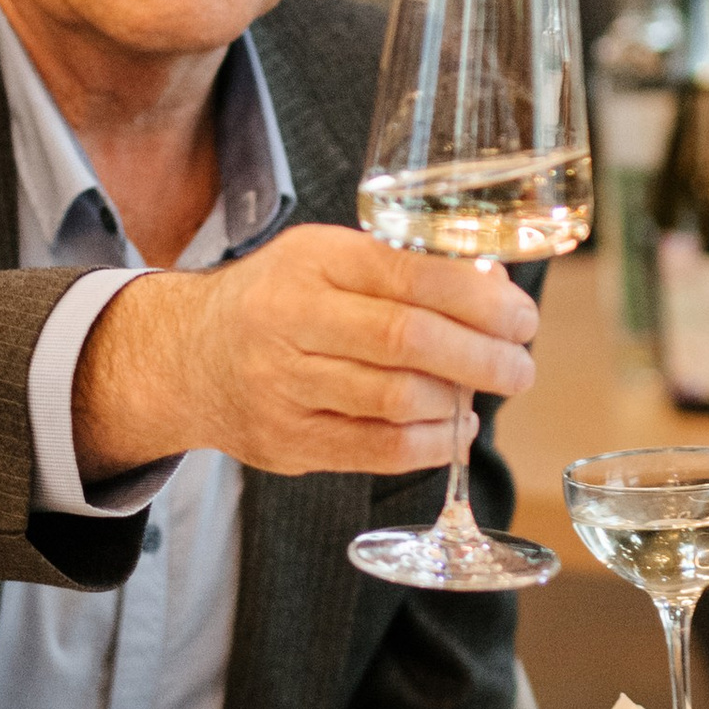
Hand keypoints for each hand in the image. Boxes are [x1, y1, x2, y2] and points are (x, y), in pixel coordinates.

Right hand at [72, 221, 538, 484]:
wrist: (188, 355)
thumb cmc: (279, 299)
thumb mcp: (325, 258)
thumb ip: (400, 269)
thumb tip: (495, 293)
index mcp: (312, 261)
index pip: (412, 276)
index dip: (480, 301)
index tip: (521, 317)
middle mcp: (291, 320)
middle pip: (409, 340)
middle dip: (483, 357)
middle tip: (520, 367)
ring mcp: (284, 386)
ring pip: (397, 400)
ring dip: (458, 403)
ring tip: (484, 396)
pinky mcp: (287, 441)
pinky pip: (377, 450)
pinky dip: (430, 444)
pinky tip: (452, 431)